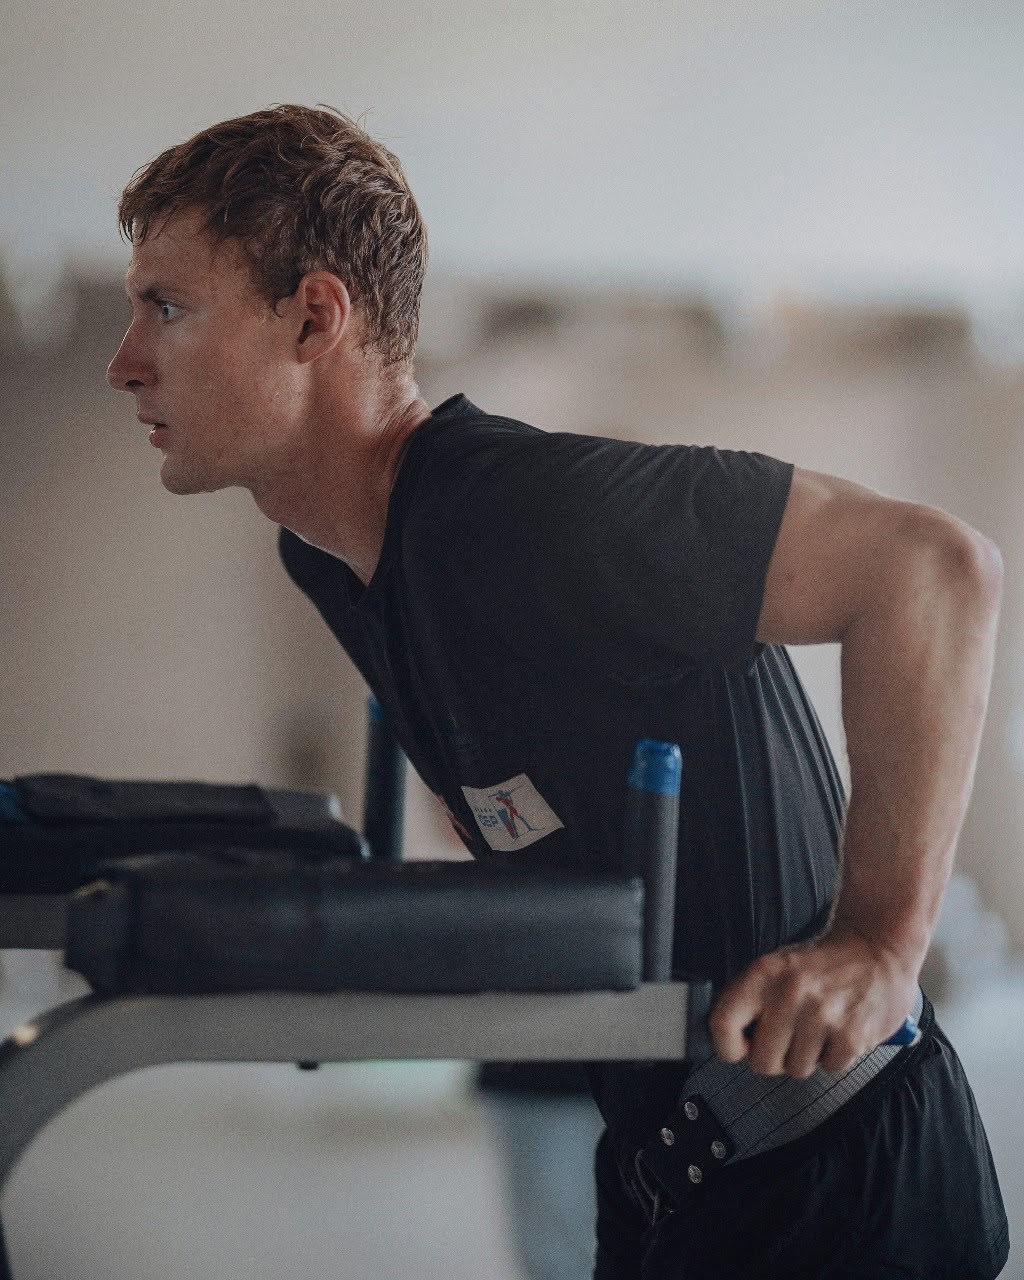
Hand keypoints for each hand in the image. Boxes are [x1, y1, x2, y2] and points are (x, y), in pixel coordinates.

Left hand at [708, 924, 919, 1077]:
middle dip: (774, 1057)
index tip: (738, 1047)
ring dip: (806, 1056)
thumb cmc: (822, 964)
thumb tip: (725, 1041)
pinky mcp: (852, 1036)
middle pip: (761, 1062)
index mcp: (763, 975)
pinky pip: (829, 1069)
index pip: (722, 1025)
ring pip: (796, 1070)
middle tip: (787, 1037)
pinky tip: (839, 1030)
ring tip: (817, 1028)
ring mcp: (821, 1016)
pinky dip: (834, 1056)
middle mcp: (789, 995)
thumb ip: (749, 1001)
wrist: (877, 949)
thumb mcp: (776, 967)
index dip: (727, 1046)